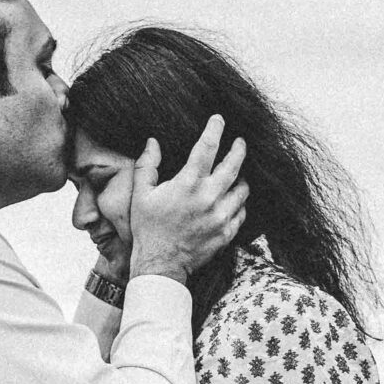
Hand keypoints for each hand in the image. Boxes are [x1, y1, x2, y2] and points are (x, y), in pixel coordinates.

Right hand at [127, 114, 247, 280]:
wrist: (160, 264)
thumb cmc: (147, 228)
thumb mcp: (140, 195)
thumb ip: (147, 165)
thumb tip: (152, 142)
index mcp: (188, 184)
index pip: (207, 147)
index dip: (215, 129)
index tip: (219, 119)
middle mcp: (209, 197)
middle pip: (234, 165)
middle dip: (239, 149)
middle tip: (239, 142)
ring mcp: (221, 216)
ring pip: (242, 189)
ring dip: (241, 178)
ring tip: (236, 174)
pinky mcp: (227, 232)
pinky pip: (242, 212)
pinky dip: (239, 203)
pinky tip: (232, 200)